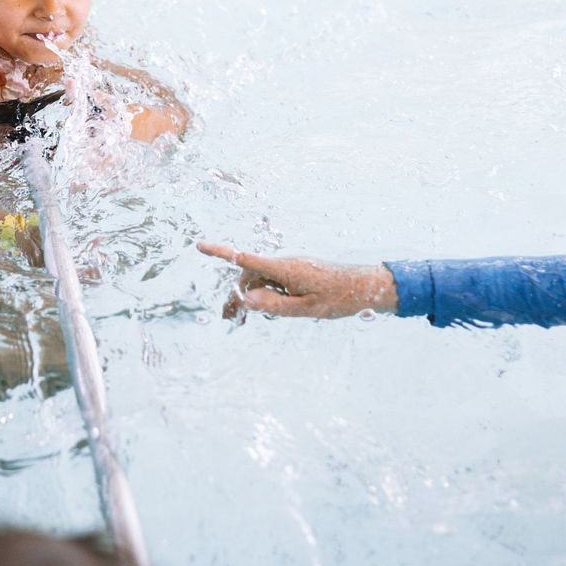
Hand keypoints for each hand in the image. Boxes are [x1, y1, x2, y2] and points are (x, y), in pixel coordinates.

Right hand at [198, 243, 397, 319]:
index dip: (221, 253)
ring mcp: (291, 268)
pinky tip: (272, 310)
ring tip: (245, 320)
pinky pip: (274, 281)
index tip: (199, 246)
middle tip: (228, 320)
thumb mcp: (305, 309)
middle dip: (237, 294)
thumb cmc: (338, 299)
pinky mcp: (297, 273)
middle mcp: (285, 264)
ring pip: (261, 280)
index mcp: (285, 269)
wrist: (366, 287)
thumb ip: (274, 306)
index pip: (246, 259)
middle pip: (250, 276)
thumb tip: (247, 300)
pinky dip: (266, 294)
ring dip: (252, 296)